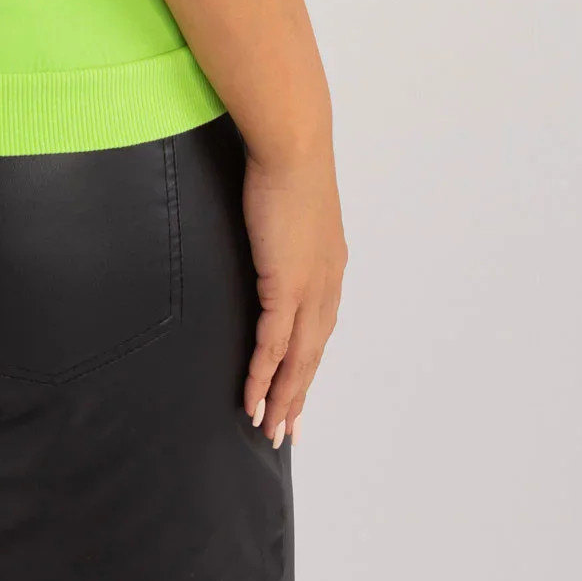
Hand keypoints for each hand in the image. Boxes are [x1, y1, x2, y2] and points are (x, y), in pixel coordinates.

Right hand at [240, 146, 346, 447]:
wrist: (294, 147)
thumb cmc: (289, 164)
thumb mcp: (291, 206)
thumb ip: (286, 230)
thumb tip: (274, 234)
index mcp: (330, 268)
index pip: (320, 330)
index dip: (308, 365)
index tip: (298, 393)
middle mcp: (327, 286)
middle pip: (313, 355)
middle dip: (297, 396)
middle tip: (285, 432)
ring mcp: (309, 289)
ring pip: (297, 360)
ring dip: (281, 397)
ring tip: (267, 429)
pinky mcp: (286, 286)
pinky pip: (273, 344)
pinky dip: (262, 375)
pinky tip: (252, 398)